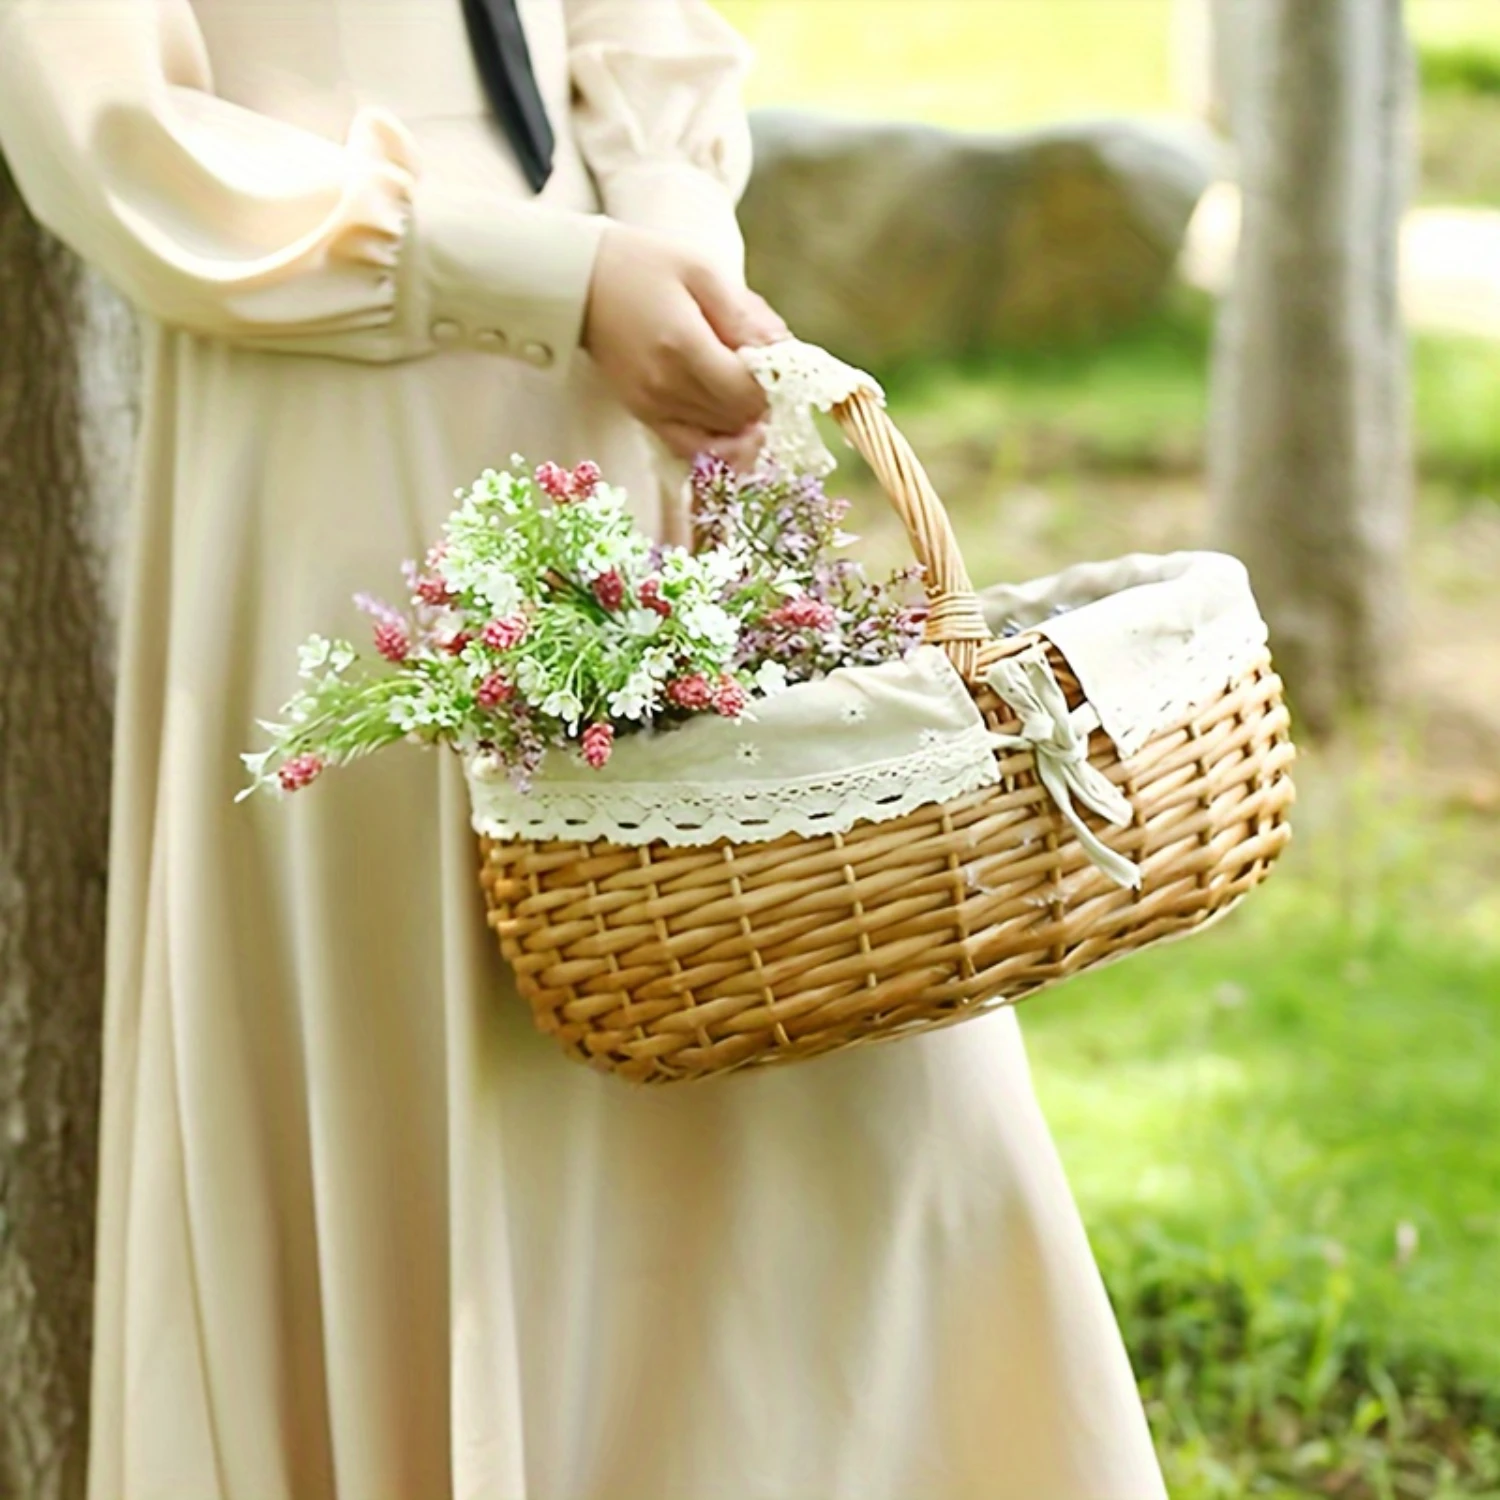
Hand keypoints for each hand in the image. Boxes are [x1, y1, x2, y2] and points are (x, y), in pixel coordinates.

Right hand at [583, 224, 788, 467]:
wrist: (579, 282)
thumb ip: (746, 317)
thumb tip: (786, 354)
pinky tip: (727, 419)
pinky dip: (717, 439)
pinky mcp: (643, 416)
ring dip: (742, 417)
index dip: (773, 384)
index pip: (749, 395)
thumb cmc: (643, 266)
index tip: (776, 360)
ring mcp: (652, 407)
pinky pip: (692, 447)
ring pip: (721, 436)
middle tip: (762, 369)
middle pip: (739, 419)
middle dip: (761, 400)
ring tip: (740, 382)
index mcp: (683, 348)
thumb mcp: (702, 273)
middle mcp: (666, 387)